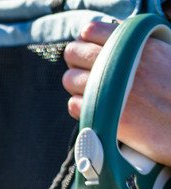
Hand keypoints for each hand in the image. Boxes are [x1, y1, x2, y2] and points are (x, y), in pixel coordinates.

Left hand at [64, 20, 170, 164]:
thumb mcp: (164, 54)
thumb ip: (137, 46)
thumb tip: (113, 44)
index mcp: (136, 43)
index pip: (92, 31)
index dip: (86, 41)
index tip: (90, 49)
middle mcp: (119, 62)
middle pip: (74, 53)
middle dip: (77, 61)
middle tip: (87, 70)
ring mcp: (107, 88)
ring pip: (69, 79)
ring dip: (76, 84)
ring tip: (93, 91)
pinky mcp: (102, 114)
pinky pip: (74, 104)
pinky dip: (80, 106)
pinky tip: (97, 107)